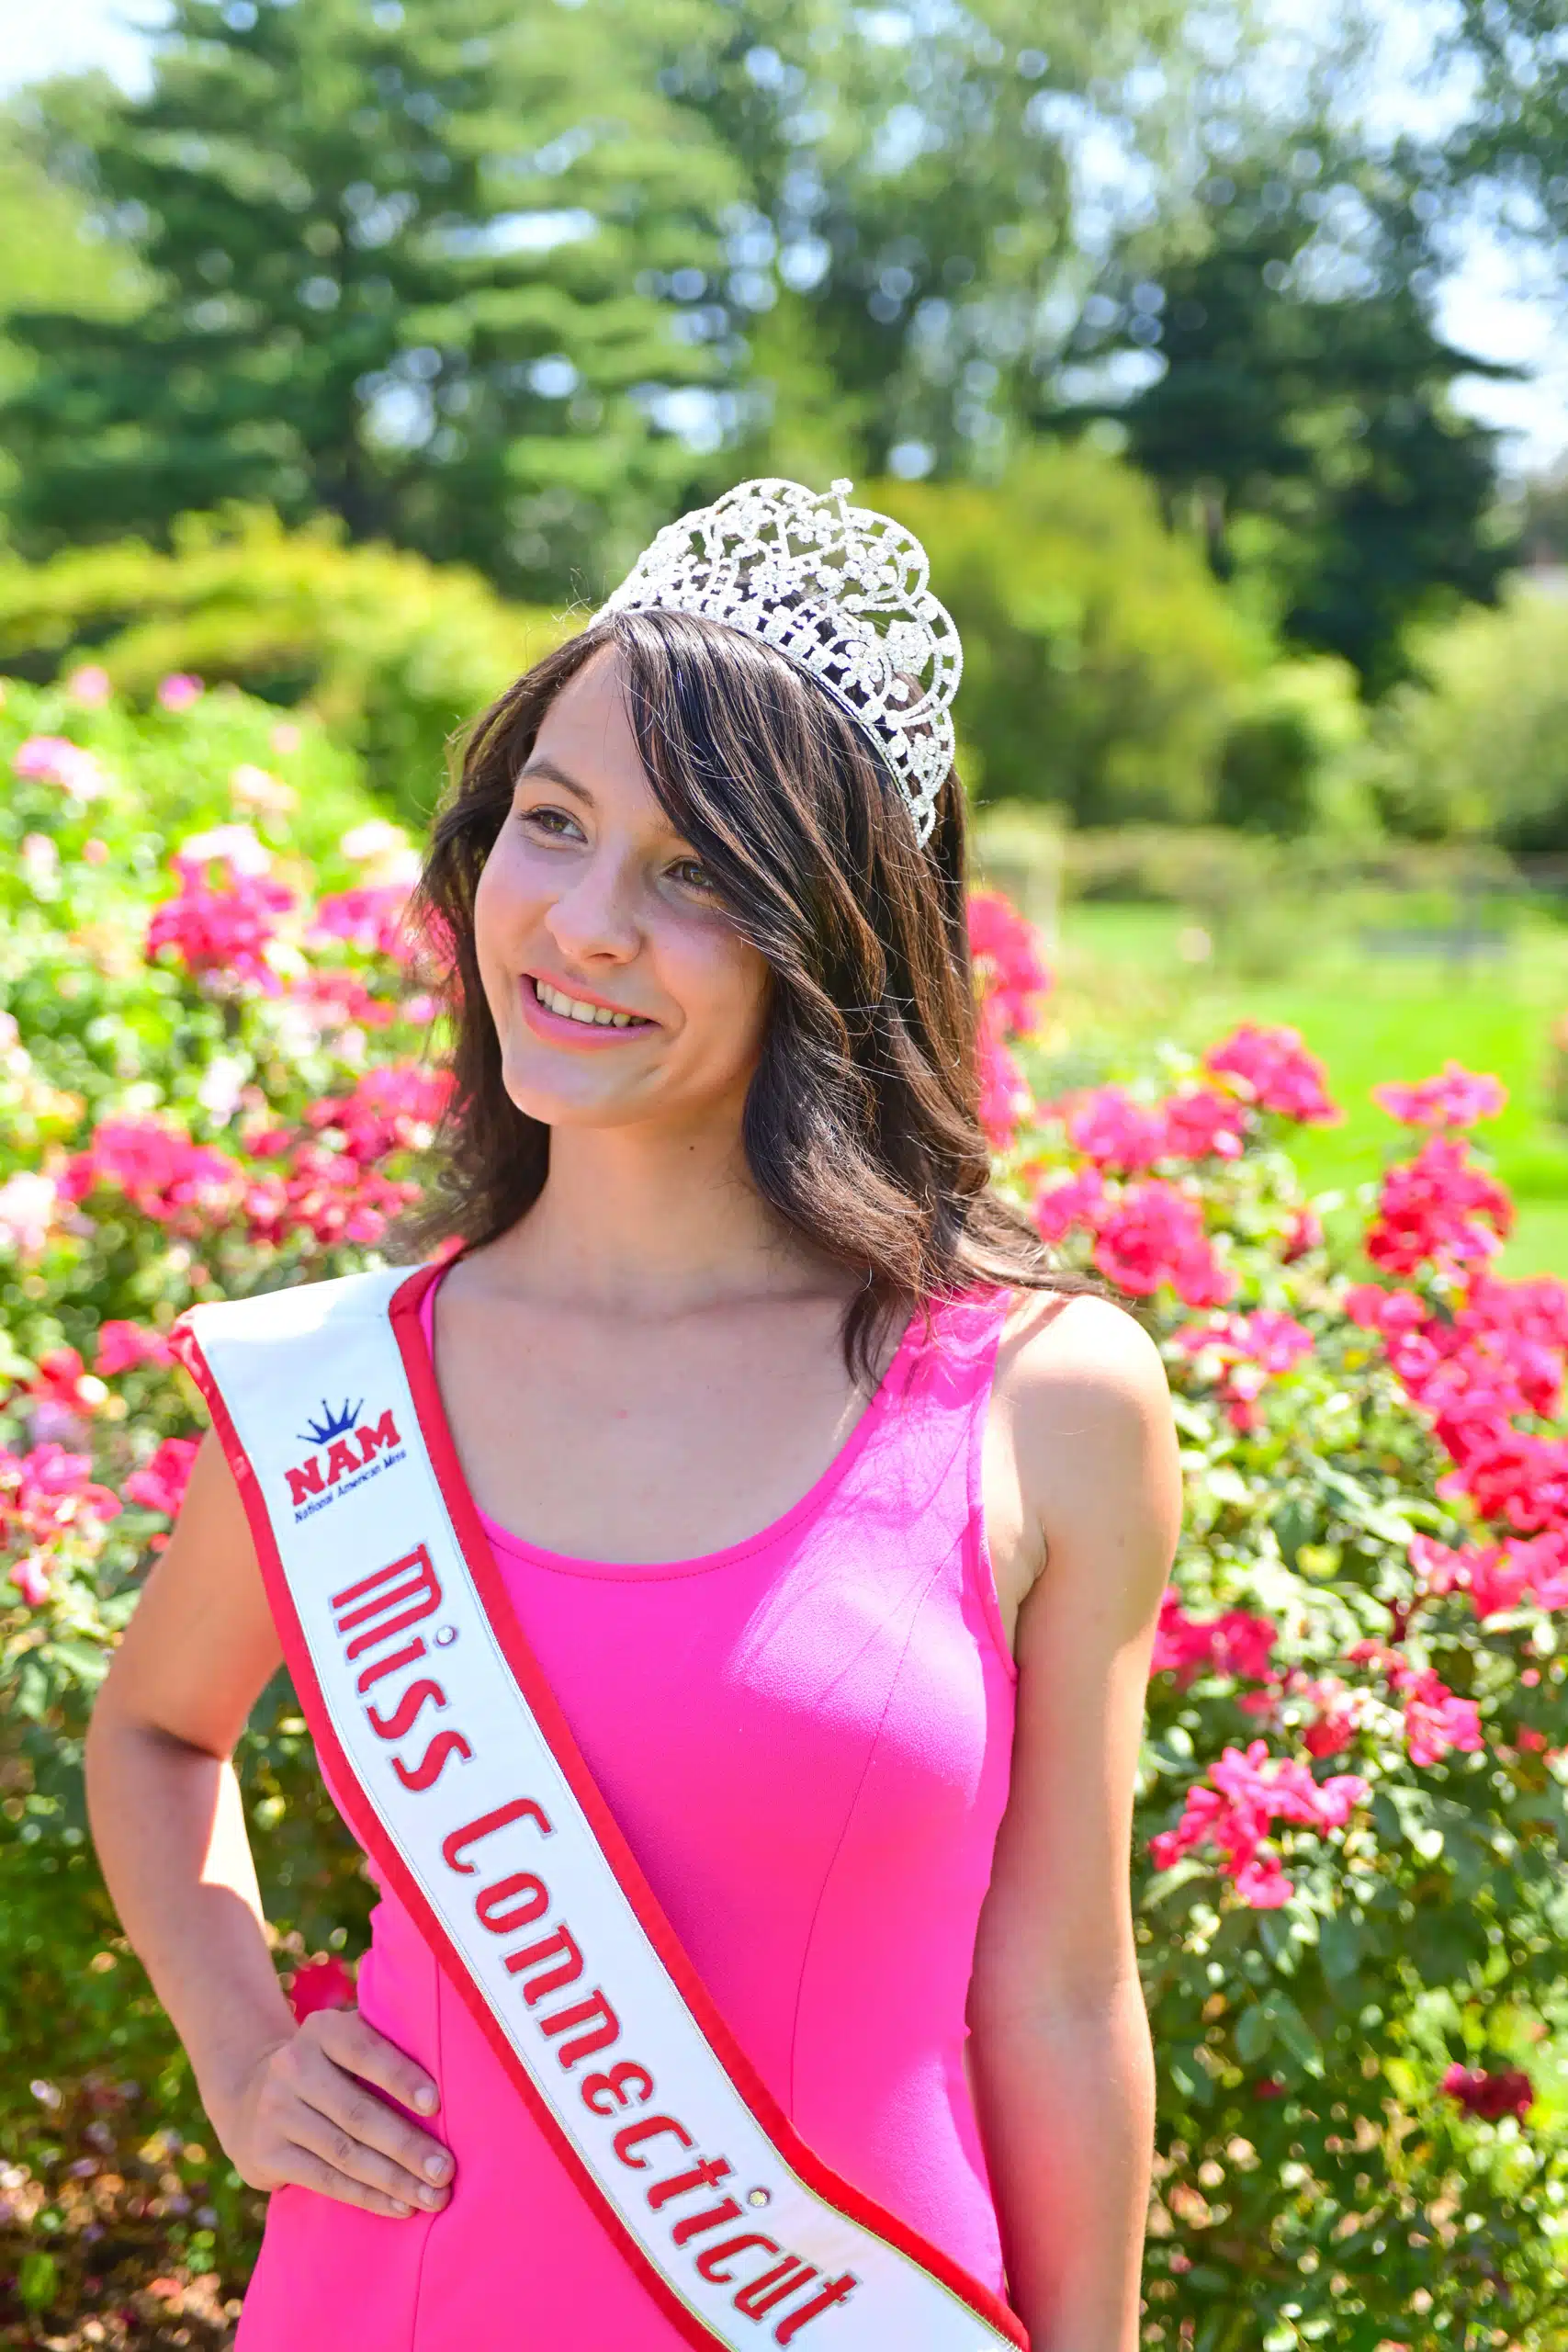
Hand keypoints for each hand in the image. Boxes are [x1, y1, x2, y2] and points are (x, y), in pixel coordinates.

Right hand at [215, 2006, 454, 2219]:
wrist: (252, 2096)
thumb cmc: (333, 2069)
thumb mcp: (347, 2043)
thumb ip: (390, 2048)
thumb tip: (464, 2074)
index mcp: (323, 2030)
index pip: (364, 2051)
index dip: (400, 2077)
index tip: (436, 2104)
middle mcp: (293, 2066)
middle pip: (357, 2112)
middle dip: (406, 2145)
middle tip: (445, 2170)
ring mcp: (274, 2111)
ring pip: (344, 2153)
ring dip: (393, 2179)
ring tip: (432, 2196)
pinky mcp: (265, 2153)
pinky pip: (325, 2180)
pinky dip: (367, 2196)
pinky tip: (400, 2207)